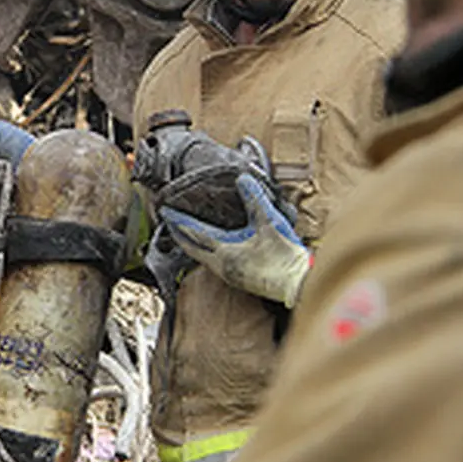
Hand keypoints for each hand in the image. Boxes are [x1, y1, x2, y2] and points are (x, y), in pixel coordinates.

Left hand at [161, 173, 311, 307]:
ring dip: (190, 244)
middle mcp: (220, 266)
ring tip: (184, 233)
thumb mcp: (270, 222)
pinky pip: (212, 264)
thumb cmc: (285, 256)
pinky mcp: (237, 280)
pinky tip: (210, 248)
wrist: (297, 283)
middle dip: (178, 234)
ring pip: (200, 258)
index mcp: (224, 251)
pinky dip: (204, 253)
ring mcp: (228, 275)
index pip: (194, 233)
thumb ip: (254, 199)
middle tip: (168, 221)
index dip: (178, 220)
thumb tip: (242, 178)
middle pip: (191, 248)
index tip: (165, 211)